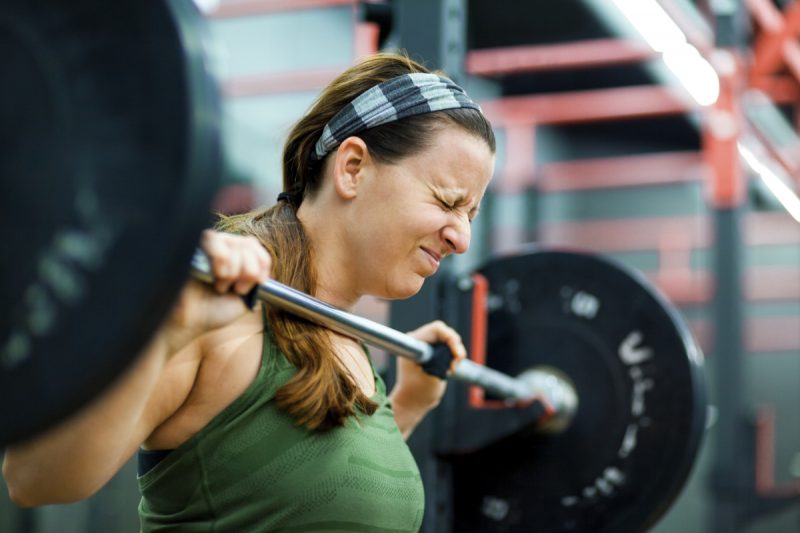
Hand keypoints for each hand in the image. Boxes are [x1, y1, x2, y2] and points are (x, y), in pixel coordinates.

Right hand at [161, 230, 271, 353]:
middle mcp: (221, 247)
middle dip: (248, 271)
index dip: (262, 263)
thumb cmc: (212, 311)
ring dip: (233, 270)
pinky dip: (221, 259)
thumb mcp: (246, 299)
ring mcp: (206, 245)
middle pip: (248, 243)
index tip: (255, 284)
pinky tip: (214, 276)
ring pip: (234, 242)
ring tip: (220, 285)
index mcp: (235, 258)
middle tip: (235, 289)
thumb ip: (257, 280)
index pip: (256, 246)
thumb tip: (263, 267)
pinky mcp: (192, 245)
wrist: (187, 323)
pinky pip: (214, 239)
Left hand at [391, 320, 465, 417]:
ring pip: (447, 339)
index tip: (457, 356)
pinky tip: (450, 368)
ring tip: (451, 369)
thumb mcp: (433, 376)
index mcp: (413, 343)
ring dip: (454, 353)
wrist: (412, 403)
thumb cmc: (418, 392)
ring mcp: (423, 345)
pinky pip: (446, 346)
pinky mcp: (429, 351)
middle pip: (443, 332)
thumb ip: (444, 360)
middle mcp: (417, 340)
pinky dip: (452, 355)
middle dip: (455, 347)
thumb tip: (456, 351)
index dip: (451, 339)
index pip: (437, 329)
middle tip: (455, 365)